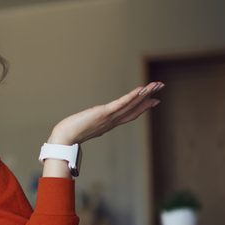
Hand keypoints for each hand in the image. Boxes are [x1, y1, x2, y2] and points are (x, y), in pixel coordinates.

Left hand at [48, 81, 163, 144]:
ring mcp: (109, 117)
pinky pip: (121, 103)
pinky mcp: (103, 113)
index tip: (154, 100)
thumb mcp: (86, 127)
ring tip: (156, 85)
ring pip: (131, 104)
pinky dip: (132, 96)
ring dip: (145, 93)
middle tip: (161, 86)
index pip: (130, 114)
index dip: (143, 107)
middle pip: (134, 108)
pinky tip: (141, 89)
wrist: (64, 138)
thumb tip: (93, 122)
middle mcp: (112, 121)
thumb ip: (93, 124)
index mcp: (109, 124)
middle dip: (148, 97)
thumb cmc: (70, 134)